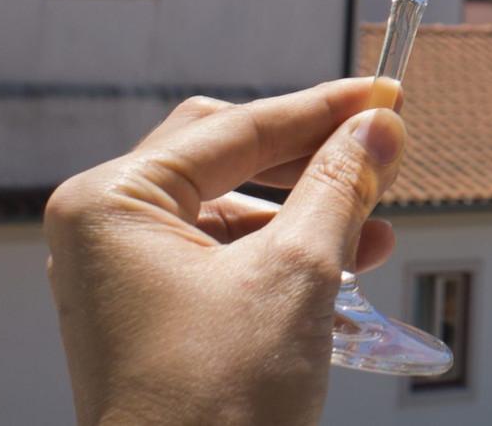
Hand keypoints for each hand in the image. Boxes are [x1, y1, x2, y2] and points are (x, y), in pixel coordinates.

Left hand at [45, 79, 405, 425]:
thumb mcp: (297, 274)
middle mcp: (105, 232)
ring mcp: (124, 277)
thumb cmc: (217, 406)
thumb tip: (380, 124)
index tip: (386, 95)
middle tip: (382, 149)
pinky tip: (348, 264)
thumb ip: (341, 184)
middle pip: (229, 156)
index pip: (237, 126)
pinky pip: (225, 254)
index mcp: (113, 204)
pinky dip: (287, 252)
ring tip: (378, 229)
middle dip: (312, 160)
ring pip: (233, 206)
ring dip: (310, 211)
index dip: (322, 109)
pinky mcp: (150, 315)